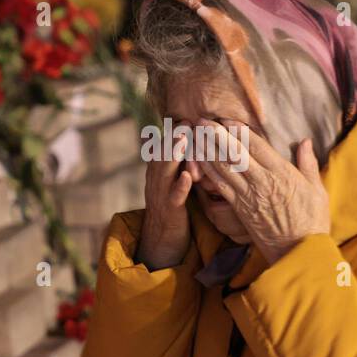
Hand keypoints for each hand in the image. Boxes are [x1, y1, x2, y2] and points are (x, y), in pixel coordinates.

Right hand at [137, 129, 192, 269]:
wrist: (163, 239)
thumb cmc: (176, 206)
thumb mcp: (178, 180)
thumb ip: (184, 161)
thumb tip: (200, 139)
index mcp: (159, 170)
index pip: (166, 146)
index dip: (177, 132)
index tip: (190, 117)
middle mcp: (156, 179)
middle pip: (163, 154)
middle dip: (175, 137)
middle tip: (186, 121)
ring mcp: (161, 194)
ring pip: (165, 171)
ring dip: (174, 154)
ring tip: (183, 140)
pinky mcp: (169, 211)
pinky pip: (174, 197)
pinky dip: (179, 186)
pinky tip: (187, 177)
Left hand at [198, 119, 329, 264]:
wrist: (299, 252)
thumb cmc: (312, 221)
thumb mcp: (317, 190)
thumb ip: (308, 164)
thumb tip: (306, 141)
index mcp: (283, 173)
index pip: (257, 146)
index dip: (238, 130)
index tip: (225, 119)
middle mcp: (263, 182)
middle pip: (235, 153)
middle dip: (216, 135)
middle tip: (201, 120)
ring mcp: (249, 196)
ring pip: (224, 168)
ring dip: (207, 150)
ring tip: (194, 135)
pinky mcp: (240, 209)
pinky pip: (220, 187)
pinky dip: (208, 172)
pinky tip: (198, 161)